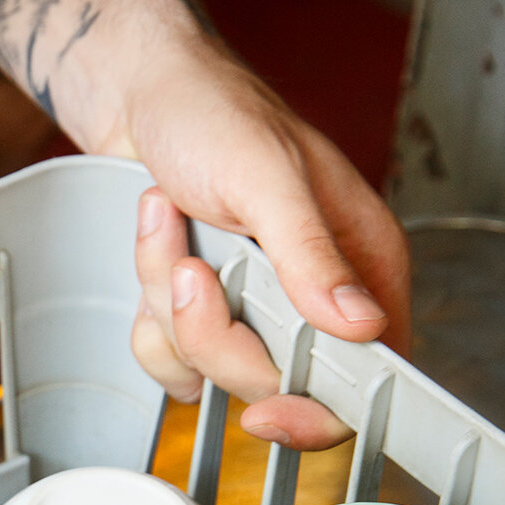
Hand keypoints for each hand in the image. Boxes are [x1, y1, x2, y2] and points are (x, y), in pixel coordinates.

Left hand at [108, 41, 409, 449]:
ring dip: (168, 304)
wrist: (138, 96)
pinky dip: (145, 308)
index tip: (264, 408)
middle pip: (269, 381)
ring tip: (172, 227)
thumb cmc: (214, 113)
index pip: (365, 376)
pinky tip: (157, 241)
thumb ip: (311, 253)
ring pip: (207, 367)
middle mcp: (310, 294)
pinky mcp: (198, 310)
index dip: (316, 409)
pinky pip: (166, 354)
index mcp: (360, 263)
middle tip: (194, 267)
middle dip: (212, 331)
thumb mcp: (268, 176)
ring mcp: (251, 306)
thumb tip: (361, 324)